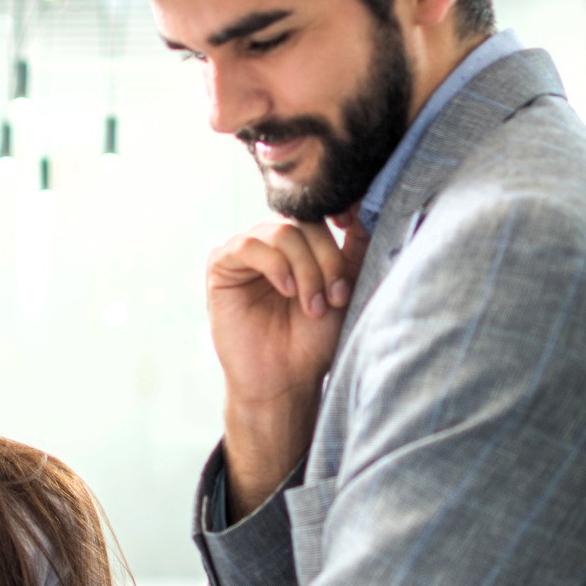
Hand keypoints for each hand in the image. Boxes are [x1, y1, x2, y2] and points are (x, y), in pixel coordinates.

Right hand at [207, 216, 367, 518]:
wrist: (285, 380)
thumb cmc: (314, 340)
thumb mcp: (345, 289)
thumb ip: (355, 249)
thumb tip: (363, 205)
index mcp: (302, 244)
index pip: (323, 214)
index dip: (340, 219)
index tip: (351, 235)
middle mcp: (273, 242)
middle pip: (306, 222)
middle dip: (326, 260)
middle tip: (335, 297)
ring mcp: (247, 251)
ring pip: (282, 232)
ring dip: (305, 269)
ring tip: (313, 306)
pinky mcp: (222, 265)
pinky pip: (249, 245)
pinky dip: (275, 266)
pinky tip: (286, 292)